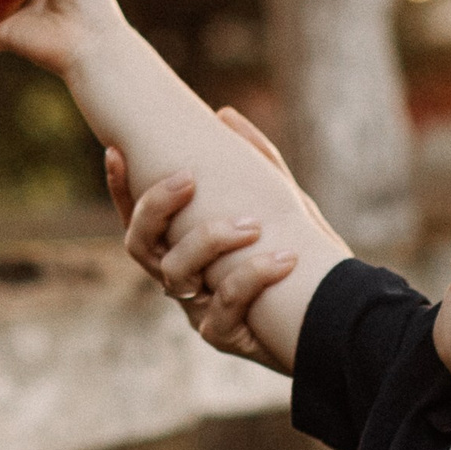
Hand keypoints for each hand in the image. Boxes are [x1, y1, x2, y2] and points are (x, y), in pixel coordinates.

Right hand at [106, 109, 338, 366]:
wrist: (333, 321)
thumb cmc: (301, 258)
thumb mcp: (281, 204)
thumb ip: (256, 162)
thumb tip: (224, 114)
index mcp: (183, 247)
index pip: (138, 216)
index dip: (119, 188)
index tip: (117, 151)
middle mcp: (180, 279)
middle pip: (139, 245)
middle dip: (156, 207)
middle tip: (188, 179)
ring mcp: (197, 310)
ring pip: (177, 274)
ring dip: (210, 241)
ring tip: (253, 224)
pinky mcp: (223, 336)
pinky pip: (224, 307)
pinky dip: (252, 279)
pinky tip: (285, 259)